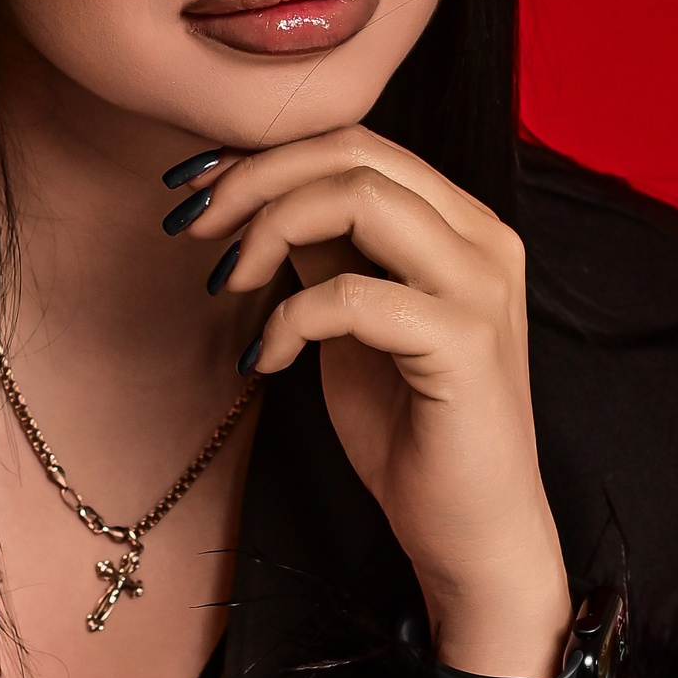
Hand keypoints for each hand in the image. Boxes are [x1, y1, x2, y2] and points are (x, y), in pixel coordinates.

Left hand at [174, 130, 569, 677]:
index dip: (267, 155)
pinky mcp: (465, 342)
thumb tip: (264, 200)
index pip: (360, 143)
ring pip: (359, 196)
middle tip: (193, 226)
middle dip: (255, 179)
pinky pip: (352, 295)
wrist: (472, 534)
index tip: (199, 190)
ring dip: (269, 228)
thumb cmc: (414, 435)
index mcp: (464, 225)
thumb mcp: (354, 325)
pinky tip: (268, 361)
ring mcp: (480, 286)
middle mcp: (484, 240)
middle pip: (355, 151)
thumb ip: (329, 254)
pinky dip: (289, 319)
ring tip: (227, 281)